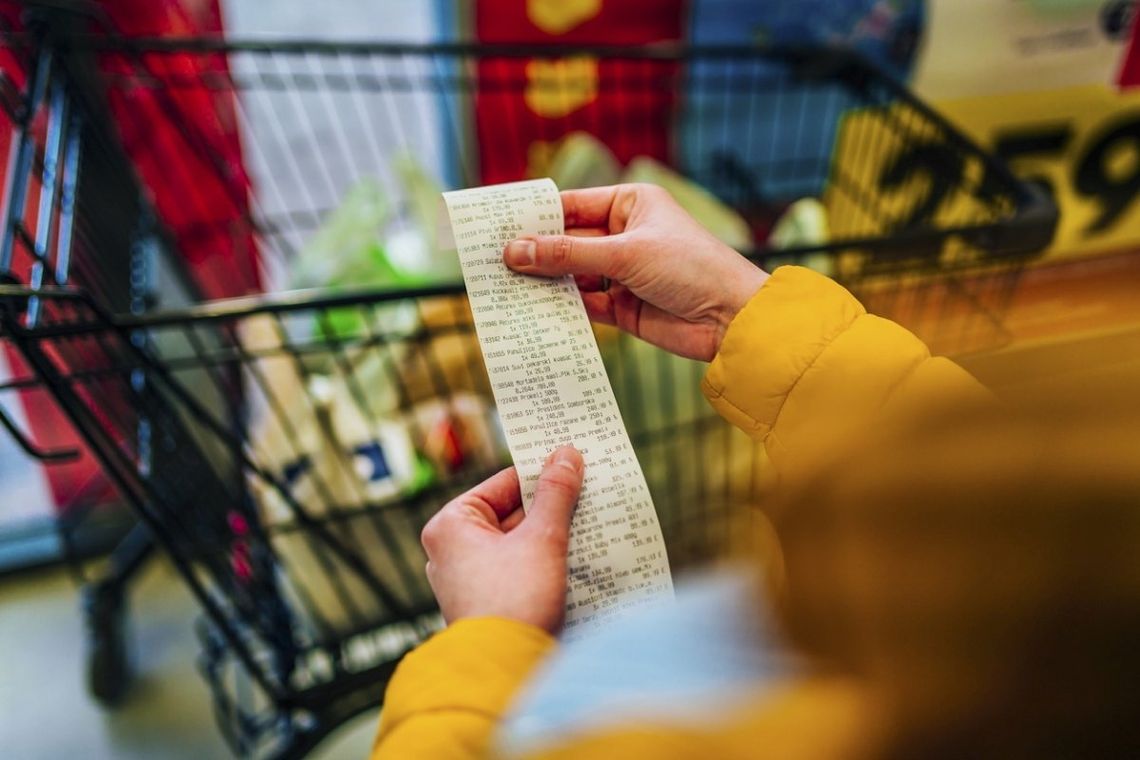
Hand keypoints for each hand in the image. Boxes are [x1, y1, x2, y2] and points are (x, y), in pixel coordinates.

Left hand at [420, 446, 584, 634]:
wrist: (506, 672)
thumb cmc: (513, 602)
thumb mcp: (542, 539)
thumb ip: (556, 494)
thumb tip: (566, 454)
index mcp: (450, 525)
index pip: (503, 483)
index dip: (541, 474)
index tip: (573, 465)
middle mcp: (450, 550)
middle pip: (510, 513)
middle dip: (550, 509)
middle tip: (588, 494)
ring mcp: (466, 580)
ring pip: (517, 543)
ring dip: (551, 536)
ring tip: (589, 526)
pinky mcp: (485, 604)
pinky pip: (517, 570)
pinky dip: (543, 563)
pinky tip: (576, 559)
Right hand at [503, 183, 768, 360]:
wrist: (732, 320)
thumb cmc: (691, 268)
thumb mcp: (625, 254)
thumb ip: (567, 255)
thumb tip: (515, 251)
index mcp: (629, 205)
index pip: (570, 206)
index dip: (534, 217)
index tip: (496, 227)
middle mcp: (623, 235)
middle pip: (566, 242)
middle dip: (534, 253)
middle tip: (491, 263)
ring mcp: (622, 273)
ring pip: (571, 275)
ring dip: (544, 283)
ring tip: (504, 289)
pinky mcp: (622, 308)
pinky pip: (583, 304)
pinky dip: (562, 308)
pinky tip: (534, 311)